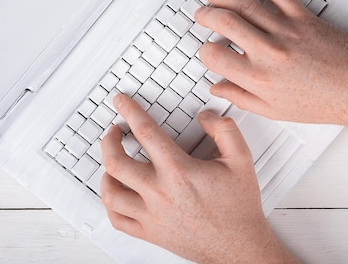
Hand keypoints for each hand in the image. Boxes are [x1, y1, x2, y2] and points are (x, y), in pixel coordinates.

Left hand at [101, 94, 294, 262]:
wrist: (239, 245)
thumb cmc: (239, 207)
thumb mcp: (241, 158)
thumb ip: (224, 129)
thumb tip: (205, 116)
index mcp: (179, 171)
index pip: (145, 132)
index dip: (130, 111)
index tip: (121, 101)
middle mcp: (160, 192)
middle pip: (116, 162)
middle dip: (109, 140)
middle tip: (115, 131)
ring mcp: (151, 215)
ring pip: (110, 192)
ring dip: (106, 171)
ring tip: (112, 161)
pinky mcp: (150, 232)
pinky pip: (117, 218)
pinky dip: (111, 203)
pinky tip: (117, 192)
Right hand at [195, 0, 347, 125]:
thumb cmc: (323, 102)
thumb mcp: (275, 110)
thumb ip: (242, 98)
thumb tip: (219, 88)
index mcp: (259, 78)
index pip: (215, 56)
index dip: (205, 51)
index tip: (207, 49)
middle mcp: (270, 52)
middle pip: (225, 22)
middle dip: (206, 14)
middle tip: (202, 13)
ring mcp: (287, 31)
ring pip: (246, 5)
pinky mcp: (304, 17)